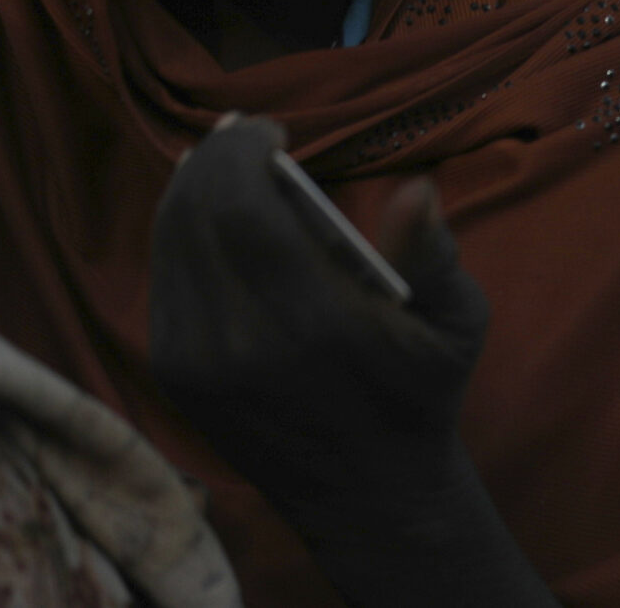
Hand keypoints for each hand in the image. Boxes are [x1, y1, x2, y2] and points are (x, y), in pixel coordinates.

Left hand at [150, 117, 553, 607]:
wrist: (367, 491)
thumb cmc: (419, 392)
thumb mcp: (455, 323)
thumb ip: (431, 254)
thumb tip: (417, 189)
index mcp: (309, 321)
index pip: (241, 206)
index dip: (243, 151)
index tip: (271, 129)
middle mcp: (238, 342)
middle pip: (194, 214)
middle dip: (214, 158)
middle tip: (246, 136)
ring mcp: (196, 363)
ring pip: (170, 243)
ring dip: (192, 190)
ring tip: (226, 165)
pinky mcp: (175, 377)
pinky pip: (164, 280)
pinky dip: (180, 234)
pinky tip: (210, 215)